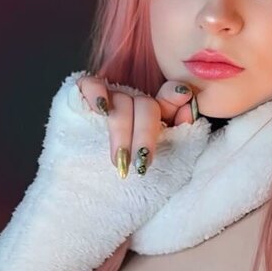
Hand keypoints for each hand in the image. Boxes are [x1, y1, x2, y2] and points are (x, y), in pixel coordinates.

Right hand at [76, 74, 196, 177]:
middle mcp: (134, 103)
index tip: (184, 98)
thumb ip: (176, 136)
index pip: (170, 96)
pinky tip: (101, 109)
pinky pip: (90, 84)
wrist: (90, 186)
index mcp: (156, 115)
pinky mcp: (83, 95)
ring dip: (121, 131)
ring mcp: (109, 99)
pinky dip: (96, 93)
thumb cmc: (128, 170)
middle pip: (146, 106)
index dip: (175, 96)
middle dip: (145, 135)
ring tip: (119, 160)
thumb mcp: (158, 159)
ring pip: (121, 102)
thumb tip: (188, 111)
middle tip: (142, 163)